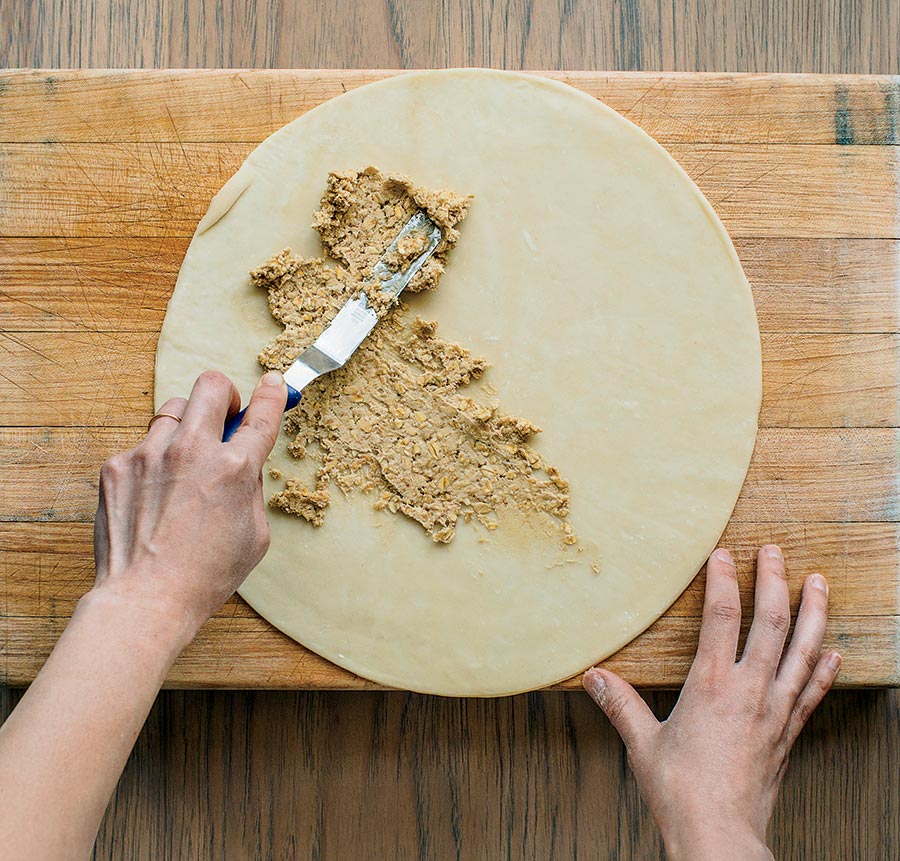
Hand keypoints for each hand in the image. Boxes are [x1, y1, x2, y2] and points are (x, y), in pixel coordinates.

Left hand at [92, 369, 286, 635]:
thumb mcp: (255, 534)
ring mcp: (149, 454)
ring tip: (183, 461)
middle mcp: (192, 451)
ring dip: (185, 426)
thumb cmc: (206, 574)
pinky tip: (154, 494)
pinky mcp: (117, 465)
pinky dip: (153, 461)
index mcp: (234, 468)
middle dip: (223, 394)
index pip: (261, 414)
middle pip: (211, 385)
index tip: (275, 384)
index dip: (273, 394)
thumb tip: (245, 459)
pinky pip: (142, 445)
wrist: (146, 598)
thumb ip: (251, 487)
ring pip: (173, 410)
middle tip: (223, 415)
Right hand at [583, 546, 840, 859]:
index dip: (723, 581)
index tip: (723, 554)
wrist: (719, 835)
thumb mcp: (642, 742)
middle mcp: (750, 690)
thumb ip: (619, 704)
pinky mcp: (788, 733)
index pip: (722, 617)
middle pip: (771, 623)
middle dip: (774, 581)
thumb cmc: (680, 790)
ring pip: (802, 650)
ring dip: (813, 613)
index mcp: (712, 685)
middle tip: (776, 551)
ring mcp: (775, 710)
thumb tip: (592, 676)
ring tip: (818, 582)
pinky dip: (824, 668)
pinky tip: (833, 651)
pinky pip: (812, 692)